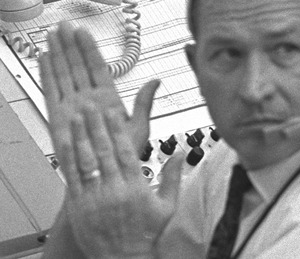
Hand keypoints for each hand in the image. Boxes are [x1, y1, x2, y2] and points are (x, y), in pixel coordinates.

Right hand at [40, 22, 157, 155]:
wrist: (104, 179)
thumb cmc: (121, 156)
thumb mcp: (139, 127)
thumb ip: (144, 103)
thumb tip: (156, 82)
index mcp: (107, 99)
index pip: (97, 67)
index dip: (89, 48)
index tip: (83, 31)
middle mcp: (87, 99)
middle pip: (76, 66)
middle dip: (69, 44)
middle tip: (61, 24)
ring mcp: (72, 107)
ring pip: (63, 74)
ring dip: (57, 54)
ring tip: (51, 34)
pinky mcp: (58, 118)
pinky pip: (51, 92)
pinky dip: (46, 75)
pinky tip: (43, 58)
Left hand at [57, 102, 182, 257]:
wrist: (123, 258)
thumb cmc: (146, 233)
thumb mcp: (167, 206)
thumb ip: (174, 177)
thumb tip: (181, 154)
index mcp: (137, 186)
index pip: (125, 150)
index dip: (117, 129)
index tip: (114, 112)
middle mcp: (115, 189)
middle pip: (104, 150)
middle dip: (97, 125)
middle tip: (92, 106)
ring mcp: (95, 197)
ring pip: (87, 160)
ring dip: (81, 136)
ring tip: (78, 118)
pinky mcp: (80, 205)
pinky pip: (73, 178)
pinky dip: (69, 159)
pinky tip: (67, 144)